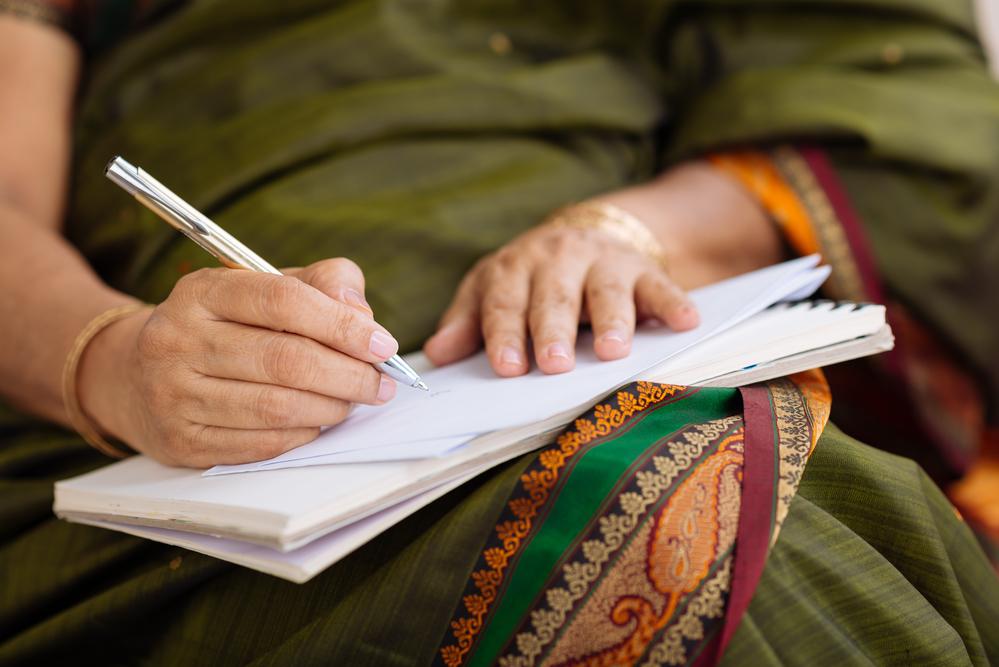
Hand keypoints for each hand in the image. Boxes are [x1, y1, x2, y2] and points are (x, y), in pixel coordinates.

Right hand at [77, 259, 398, 466]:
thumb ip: (321, 285)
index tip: (382, 343)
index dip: (342, 324)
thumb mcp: (263, 287)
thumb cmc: (223, 326)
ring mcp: (174, 394)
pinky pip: (260, 444)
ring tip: (354, 401)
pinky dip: (303, 436)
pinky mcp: (181, 440)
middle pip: (285, 360)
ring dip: (331, 408)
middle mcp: (178, 339)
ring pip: (276, 407)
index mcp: (202, 291)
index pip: (284, 300)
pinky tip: (318, 423)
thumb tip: (362, 315)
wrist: (134, 375)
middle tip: (381, 383)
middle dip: (348, 375)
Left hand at [422, 221, 699, 376]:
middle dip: (553, 331)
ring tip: (612, 350)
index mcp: (515, 267)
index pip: (506, 304)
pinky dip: (674, 302)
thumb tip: (436, 354)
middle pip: (555, 299)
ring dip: (612, 320)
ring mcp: (604, 262)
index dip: (505, 335)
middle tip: (553, 364)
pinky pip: (662, 286)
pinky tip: (687, 321)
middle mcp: (559, 259)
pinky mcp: (644, 269)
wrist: (580, 235)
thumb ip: (467, 322)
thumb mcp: (492, 291)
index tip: (507, 367)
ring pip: (608, 292)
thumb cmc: (529, 279)